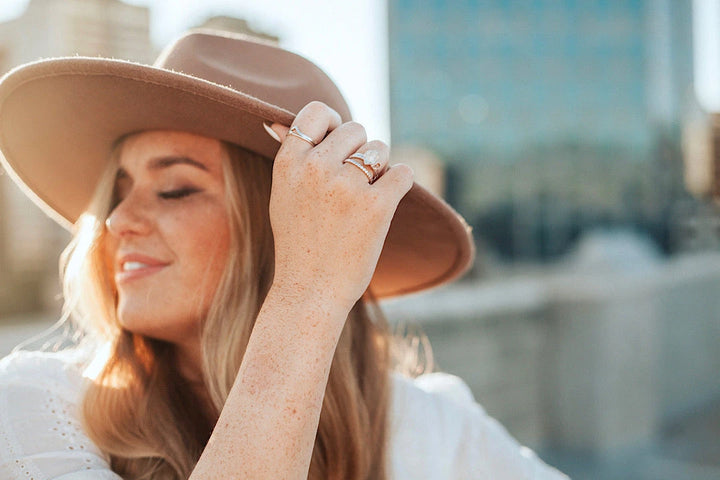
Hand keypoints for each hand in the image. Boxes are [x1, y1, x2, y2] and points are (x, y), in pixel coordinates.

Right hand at [267, 101, 413, 313]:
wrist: (310, 290)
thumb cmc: (298, 243)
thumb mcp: (281, 196)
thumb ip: (289, 158)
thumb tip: (276, 122)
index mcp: (289, 162)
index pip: (318, 112)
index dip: (333, 124)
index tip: (338, 145)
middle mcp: (316, 168)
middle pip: (356, 129)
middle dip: (359, 151)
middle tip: (351, 185)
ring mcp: (347, 186)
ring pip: (380, 149)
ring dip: (379, 169)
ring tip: (363, 198)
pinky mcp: (377, 205)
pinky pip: (403, 172)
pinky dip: (400, 184)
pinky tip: (385, 203)